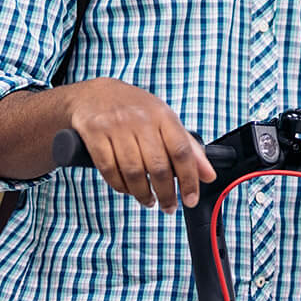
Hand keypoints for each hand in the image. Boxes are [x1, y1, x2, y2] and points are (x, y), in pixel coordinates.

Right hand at [66, 79, 216, 210]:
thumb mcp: (163, 119)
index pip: (182, 151)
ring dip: (143, 194)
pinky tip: (127, 189)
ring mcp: (116, 126)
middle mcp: (141, 119)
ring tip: (149, 201)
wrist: (92, 93)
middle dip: (166, 194)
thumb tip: (208, 175)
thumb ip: (187, 147)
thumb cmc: (133, 109)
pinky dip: (120, 186)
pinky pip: (109, 169)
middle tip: (169, 207)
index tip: (190, 199)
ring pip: (133, 172)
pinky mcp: (94, 133)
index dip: (189, 179)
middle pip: (158, 166)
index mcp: (162, 115)